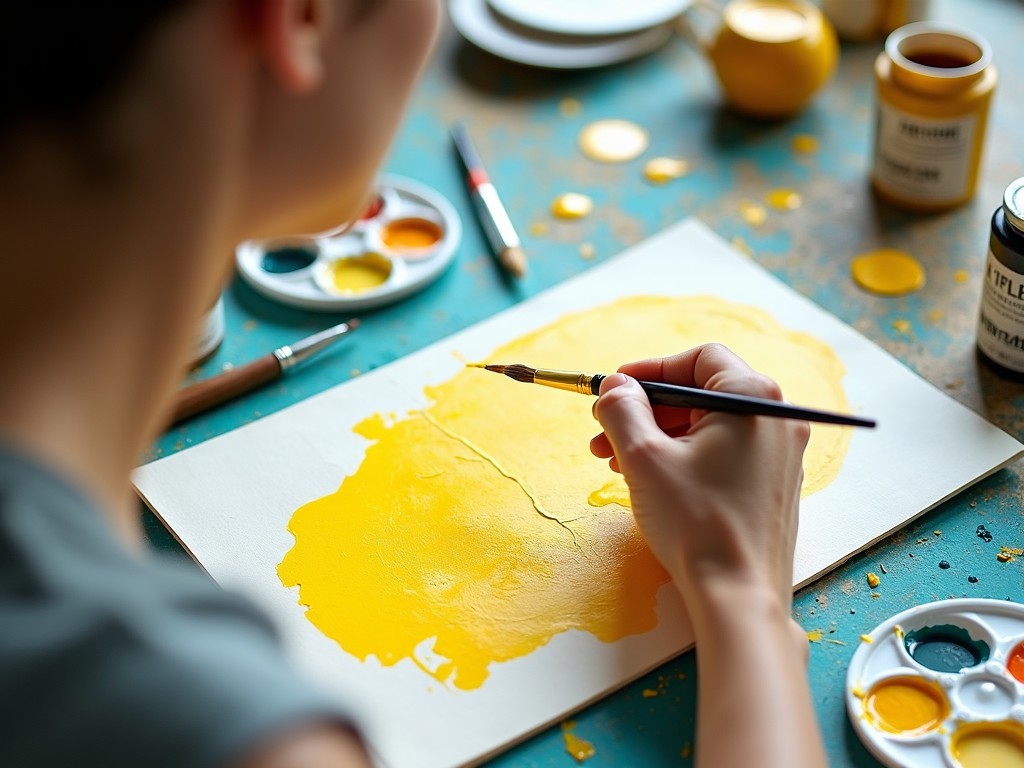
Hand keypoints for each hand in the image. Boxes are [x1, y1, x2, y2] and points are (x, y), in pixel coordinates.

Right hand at [590, 343, 808, 614]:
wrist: (738, 595)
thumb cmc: (695, 522)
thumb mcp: (644, 456)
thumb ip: (623, 408)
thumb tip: (614, 386)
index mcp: (753, 398)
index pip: (699, 358)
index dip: (650, 369)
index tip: (615, 389)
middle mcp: (776, 419)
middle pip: (702, 392)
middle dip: (647, 409)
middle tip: (604, 432)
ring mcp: (779, 454)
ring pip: (708, 425)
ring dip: (659, 435)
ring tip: (615, 461)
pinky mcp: (772, 484)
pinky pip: (723, 452)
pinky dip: (684, 456)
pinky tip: (649, 478)